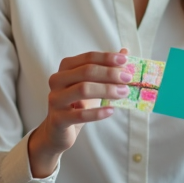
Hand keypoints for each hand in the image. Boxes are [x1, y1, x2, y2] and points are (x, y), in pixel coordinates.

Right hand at [28, 50, 131, 177]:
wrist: (59, 129)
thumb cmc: (77, 103)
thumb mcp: (91, 84)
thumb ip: (106, 69)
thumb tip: (125, 53)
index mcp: (65, 68)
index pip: (88, 58)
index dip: (107, 58)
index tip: (125, 60)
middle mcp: (57, 80)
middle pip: (86, 71)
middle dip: (110, 73)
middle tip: (128, 78)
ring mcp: (56, 99)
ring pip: (83, 89)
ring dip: (107, 90)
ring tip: (123, 93)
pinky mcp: (58, 119)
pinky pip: (80, 115)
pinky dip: (98, 113)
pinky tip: (111, 111)